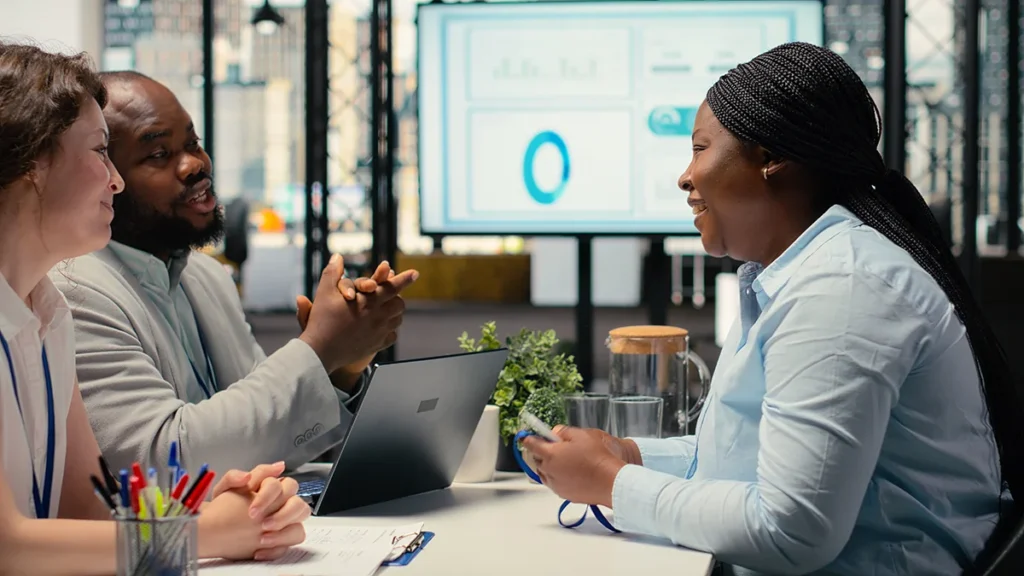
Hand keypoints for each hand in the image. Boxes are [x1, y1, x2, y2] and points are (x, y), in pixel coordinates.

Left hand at [199, 463, 309, 560]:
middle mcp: (282, 505)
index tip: (252, 512)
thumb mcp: (223, 490)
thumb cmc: (221, 508)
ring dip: (284, 533)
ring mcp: (283, 524)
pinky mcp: (280, 542)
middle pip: (299, 504)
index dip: (269, 497)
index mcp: (271, 488)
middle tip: (263, 525)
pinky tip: (258, 552)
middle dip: (283, 515)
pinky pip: (290, 546)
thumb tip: (252, 474)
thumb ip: (235, 477)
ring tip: (263, 539)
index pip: (283, 485)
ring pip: (300, 525)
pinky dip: (276, 549)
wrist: (211, 530)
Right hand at [298, 254, 418, 372]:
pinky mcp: (376, 345)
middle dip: (396, 297)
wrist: (320, 351)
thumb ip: (332, 272)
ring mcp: (379, 333)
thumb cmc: (322, 320)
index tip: (415, 273)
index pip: (392, 287)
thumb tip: (337, 256)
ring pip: (397, 320)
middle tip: (389, 295)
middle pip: (399, 304)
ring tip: (385, 310)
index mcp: (368, 302)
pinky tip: (381, 328)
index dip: (404, 279)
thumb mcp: (324, 292)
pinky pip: (392, 336)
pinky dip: (390, 330)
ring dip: (393, 313)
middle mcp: (378, 317)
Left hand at [521, 426, 629, 507]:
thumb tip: (554, 433)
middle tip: (554, 446)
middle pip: (537, 459)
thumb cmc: (598, 458)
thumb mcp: (581, 435)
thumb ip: (563, 431)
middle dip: (541, 451)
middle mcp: (549, 471)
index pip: (531, 444)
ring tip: (563, 460)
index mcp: (550, 454)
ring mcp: (556, 485)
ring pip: (544, 473)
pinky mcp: (564, 494)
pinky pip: (555, 483)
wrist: (611, 482)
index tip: (525, 436)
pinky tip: (571, 472)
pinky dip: (557, 477)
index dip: (527, 438)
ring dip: (548, 466)